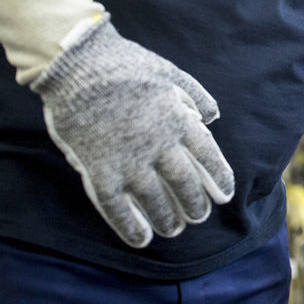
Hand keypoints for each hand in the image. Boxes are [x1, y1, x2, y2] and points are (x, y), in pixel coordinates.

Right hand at [30, 19, 234, 246]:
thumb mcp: (170, 73)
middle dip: (195, 204)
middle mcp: (158, 144)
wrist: (78, 64)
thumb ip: (196, 95)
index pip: (208, 156)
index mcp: (178, 119)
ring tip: (174, 229)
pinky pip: (116, 207)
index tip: (224, 195)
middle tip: (199, 216)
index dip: (218, 178)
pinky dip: (130, 226)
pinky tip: (141, 239)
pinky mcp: (98, 170)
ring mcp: (128, 159)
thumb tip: (212, 117)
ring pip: (154, 200)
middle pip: (184, 183)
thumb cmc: (126, 65)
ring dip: (167, 218)